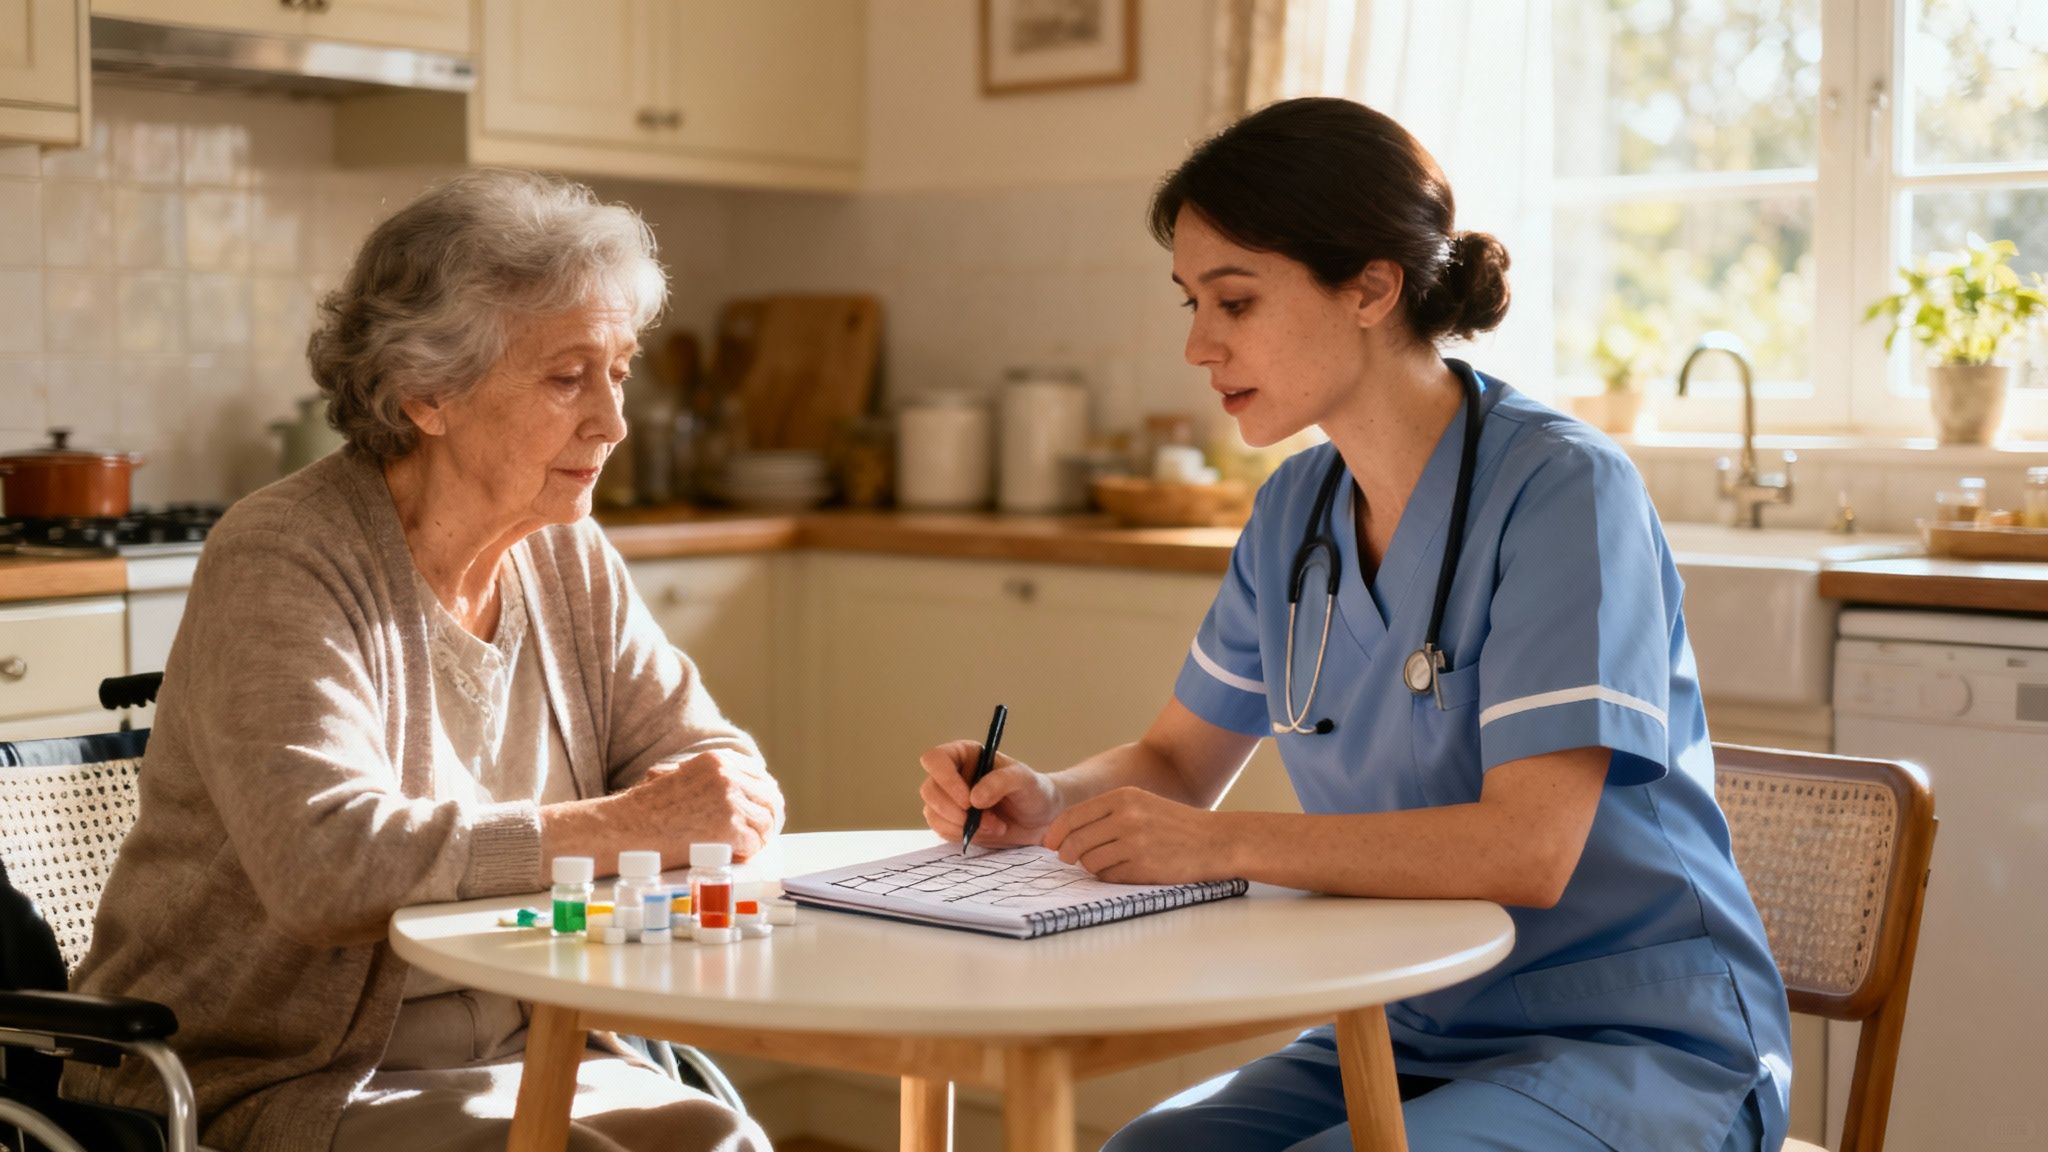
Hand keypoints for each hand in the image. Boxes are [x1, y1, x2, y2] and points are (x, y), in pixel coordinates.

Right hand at [615, 749, 782, 862]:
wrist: (626, 827)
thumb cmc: (645, 807)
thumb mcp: (677, 774)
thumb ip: (707, 777)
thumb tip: (738, 789)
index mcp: (717, 760)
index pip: (760, 774)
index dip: (764, 795)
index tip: (763, 810)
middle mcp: (727, 775)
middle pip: (770, 797)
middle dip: (770, 817)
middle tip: (763, 834)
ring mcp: (730, 800)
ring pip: (766, 821)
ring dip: (760, 837)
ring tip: (748, 847)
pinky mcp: (729, 827)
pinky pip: (755, 842)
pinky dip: (749, 851)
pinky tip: (737, 855)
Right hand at [918, 740, 1061, 847]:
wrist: (1041, 820)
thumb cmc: (1034, 791)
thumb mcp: (1025, 780)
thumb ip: (1002, 782)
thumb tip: (974, 798)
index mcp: (965, 755)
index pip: (935, 759)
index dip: (945, 780)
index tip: (969, 800)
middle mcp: (952, 775)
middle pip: (929, 790)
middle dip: (957, 811)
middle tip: (989, 820)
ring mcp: (949, 799)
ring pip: (933, 813)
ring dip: (963, 826)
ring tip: (996, 825)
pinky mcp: (951, 821)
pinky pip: (942, 830)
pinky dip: (964, 835)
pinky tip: (988, 831)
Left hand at [1041, 786, 1223, 884]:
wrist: (1216, 840)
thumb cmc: (1175, 824)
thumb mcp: (1141, 804)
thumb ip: (1106, 814)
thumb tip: (1064, 834)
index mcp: (1123, 797)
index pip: (1073, 816)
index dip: (1056, 833)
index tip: (1049, 844)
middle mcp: (1126, 817)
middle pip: (1076, 841)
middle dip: (1067, 854)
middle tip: (1067, 859)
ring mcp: (1135, 843)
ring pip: (1089, 862)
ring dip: (1091, 866)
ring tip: (1107, 862)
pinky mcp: (1143, 867)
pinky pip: (1109, 877)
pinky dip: (1109, 877)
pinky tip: (1124, 870)